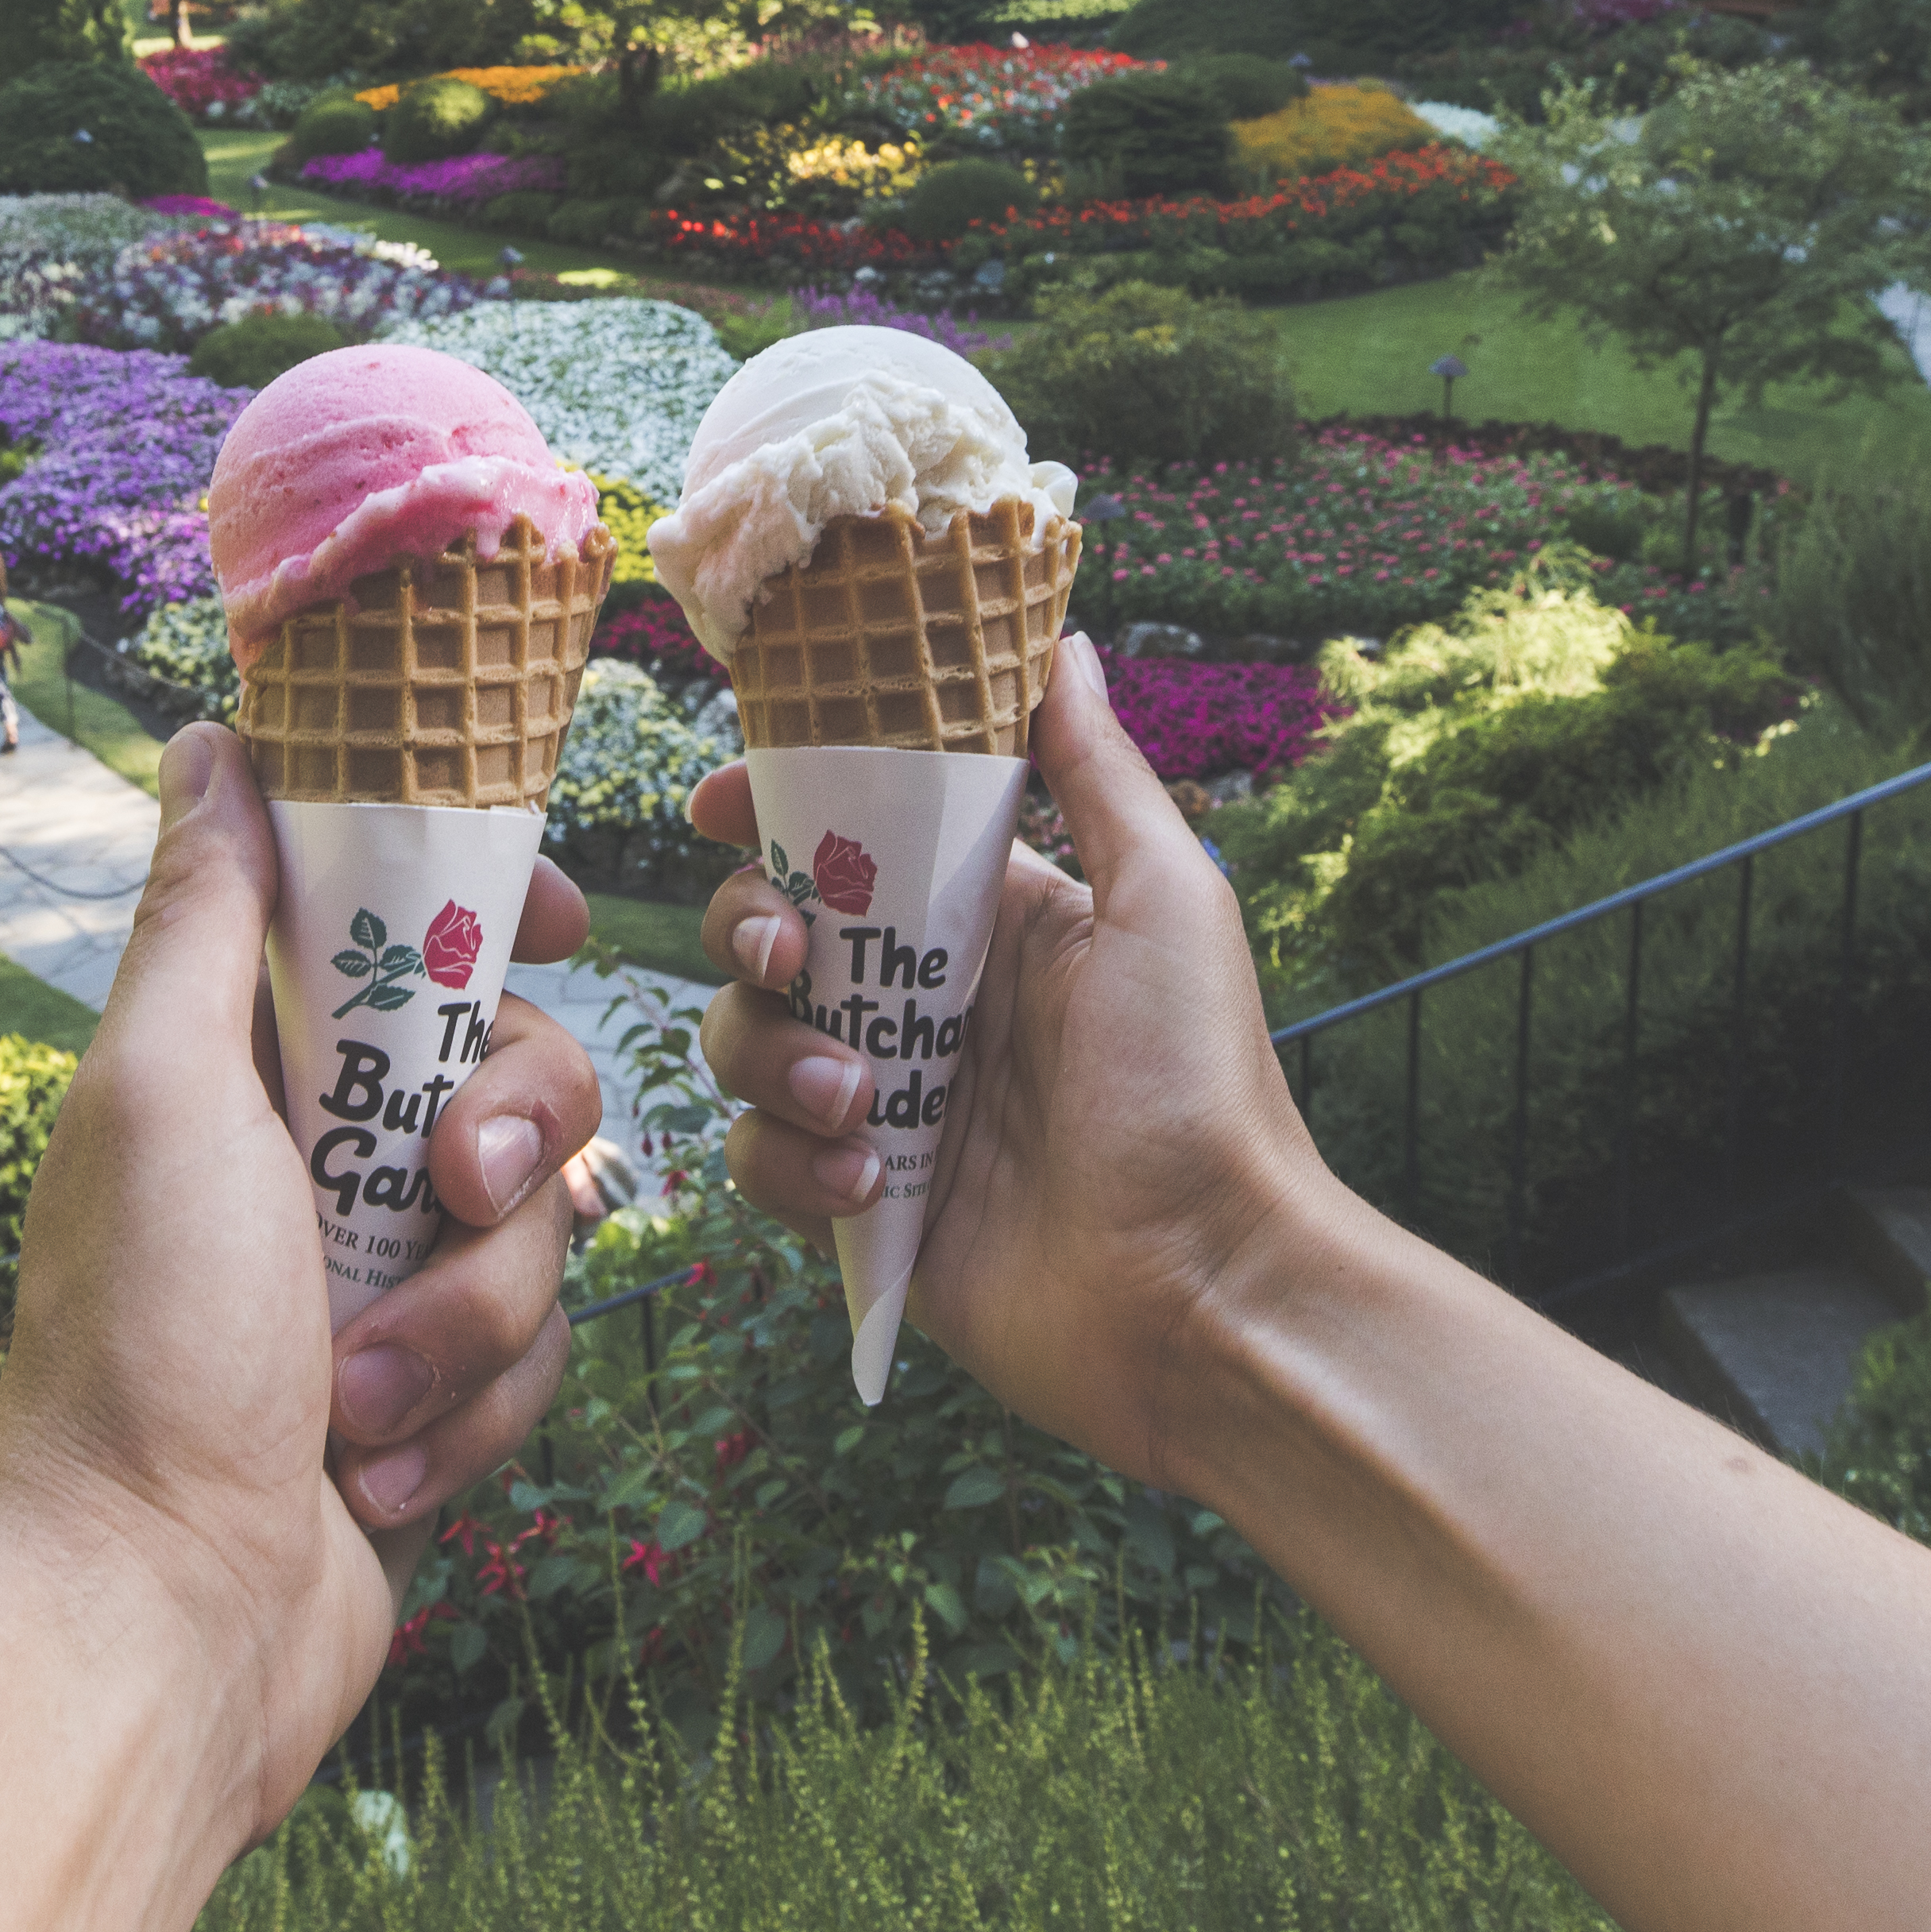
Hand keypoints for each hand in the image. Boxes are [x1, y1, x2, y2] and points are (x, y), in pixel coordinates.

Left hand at [0, 725, 588, 1842]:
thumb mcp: (163, 1086)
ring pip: (544, 1225)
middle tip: (446, 1188)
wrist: (162, 1614)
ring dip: (465, 1317)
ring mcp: (382, 1283)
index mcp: (249, 1061)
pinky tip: (369, 1479)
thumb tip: (206, 737)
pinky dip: (466, 1419)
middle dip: (511, 1134)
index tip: (554, 916)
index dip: (495, 906)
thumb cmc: (141, 1342)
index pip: (407, 925)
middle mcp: (319, 1159)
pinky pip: (539, 1361)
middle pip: (519, 1067)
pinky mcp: (436, 1402)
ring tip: (355, 1399)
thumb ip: (206, 914)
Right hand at [686, 634, 1338, 1487]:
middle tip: (790, 958)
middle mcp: (930, 1004)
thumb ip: (1096, 773)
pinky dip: (792, 1165)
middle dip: (750, 931)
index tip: (723, 801)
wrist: (1207, 1296)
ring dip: (774, 1059)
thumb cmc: (1201, 1091)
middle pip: (771, 930)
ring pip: (747, 1042)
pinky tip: (865, 1186)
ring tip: (861, 1104)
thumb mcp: (1165, 904)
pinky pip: (763, 1161)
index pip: (853, 838)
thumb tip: (1057, 635)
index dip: (775, 811)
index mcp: (996, 919)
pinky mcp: (863, 1209)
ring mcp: (890, 1109)